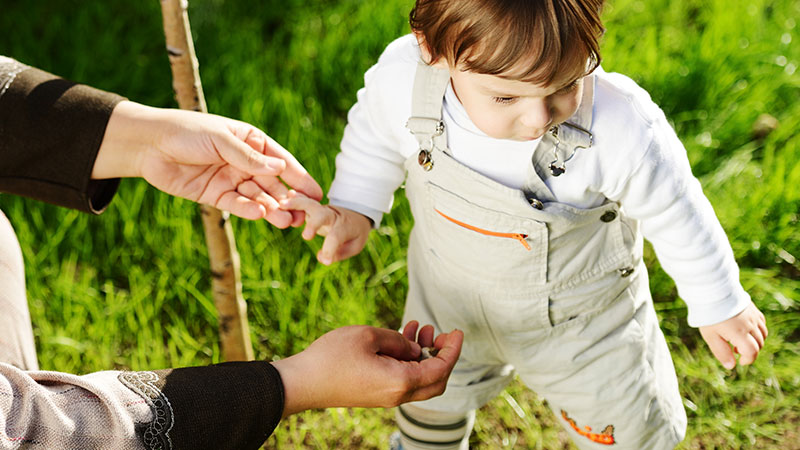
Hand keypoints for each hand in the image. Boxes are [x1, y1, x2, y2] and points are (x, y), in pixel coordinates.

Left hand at [92, 101, 322, 226]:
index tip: (317, 193)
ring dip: (272, 209)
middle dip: (289, 200)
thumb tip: (280, 170)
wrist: (148, 144)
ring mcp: (230, 180)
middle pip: (272, 184)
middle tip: (305, 216)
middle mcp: (244, 162)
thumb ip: (249, 158)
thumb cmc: (186, 132)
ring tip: (287, 222)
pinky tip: (260, 215)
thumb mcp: (221, 140)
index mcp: (251, 142)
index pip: (281, 161)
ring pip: (257, 197)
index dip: (299, 177)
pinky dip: (248, 210)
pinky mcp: (214, 195)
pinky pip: (236, 205)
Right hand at [271, 321, 462, 416]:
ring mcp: (386, 397)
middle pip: (437, 381)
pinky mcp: (376, 394)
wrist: (303, 382)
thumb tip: (416, 350)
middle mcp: (398, 395)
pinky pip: (403, 380)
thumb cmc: (333, 357)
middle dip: (444, 355)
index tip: (457, 332)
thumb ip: (399, 341)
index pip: (441, 369)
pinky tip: (401, 338)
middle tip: (441, 333)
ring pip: (420, 380)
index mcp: (401, 382)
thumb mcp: (370, 336)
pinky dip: (409, 361)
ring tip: (419, 328)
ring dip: (425, 355)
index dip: (453, 349)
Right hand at [279, 191, 371, 264]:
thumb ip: (339, 254)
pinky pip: (302, 201)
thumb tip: (322, 259)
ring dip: (297, 204)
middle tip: (305, 237)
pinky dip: (293, 199)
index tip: (326, 261)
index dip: (330, 249)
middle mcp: (332, 216)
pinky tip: (281, 200)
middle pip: (323, 216)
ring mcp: (321, 209)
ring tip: (282, 205)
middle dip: (314, 225)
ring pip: (310, 204)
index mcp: (345, 226)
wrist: (356, 214)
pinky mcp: (312, 208)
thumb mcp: (354, 246)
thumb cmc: (354, 234)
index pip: (337, 236)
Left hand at [699, 302, 767, 369]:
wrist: (712, 293)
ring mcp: (753, 316)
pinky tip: (745, 330)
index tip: (740, 361)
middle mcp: (750, 325)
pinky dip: (757, 331)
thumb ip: (721, 352)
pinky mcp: (753, 309)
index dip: (748, 360)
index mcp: (739, 333)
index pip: (752, 352)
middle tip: (735, 348)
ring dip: (755, 341)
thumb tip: (731, 366)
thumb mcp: (711, 336)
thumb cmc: (709, 316)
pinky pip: (761, 324)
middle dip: (750, 351)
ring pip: (763, 334)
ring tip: (738, 339)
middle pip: (759, 344)